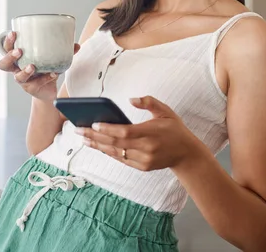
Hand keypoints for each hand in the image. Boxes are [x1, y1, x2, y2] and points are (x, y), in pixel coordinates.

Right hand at [0, 31, 79, 101]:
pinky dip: (46, 78)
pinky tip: (53, 73)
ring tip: (32, 66)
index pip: (7, 49)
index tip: (14, 33)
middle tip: (19, 51)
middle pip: (4, 65)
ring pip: (18, 77)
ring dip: (25, 71)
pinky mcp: (31, 89)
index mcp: (18, 59)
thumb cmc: (45, 69)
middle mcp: (17, 70)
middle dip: (10, 57)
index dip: (8, 41)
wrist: (47, 90)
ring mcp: (23, 81)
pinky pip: (37, 84)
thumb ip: (63, 51)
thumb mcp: (51, 58)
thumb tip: (76, 44)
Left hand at [75, 96, 199, 170]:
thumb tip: (131, 99)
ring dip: (98, 146)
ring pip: (116, 153)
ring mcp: (144, 160)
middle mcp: (146, 148)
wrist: (187, 154)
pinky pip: (122, 159)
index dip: (108, 129)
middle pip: (115, 143)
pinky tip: (98, 146)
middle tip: (79, 130)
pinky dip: (109, 152)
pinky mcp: (142, 167)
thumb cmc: (175, 129)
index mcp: (150, 133)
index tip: (93, 124)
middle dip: (95, 137)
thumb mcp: (166, 111)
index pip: (125, 132)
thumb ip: (149, 102)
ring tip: (83, 139)